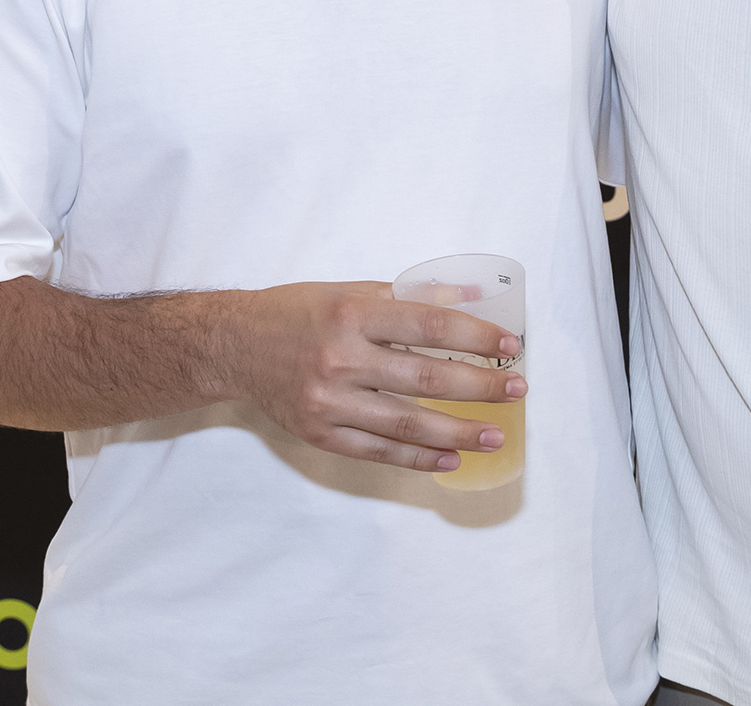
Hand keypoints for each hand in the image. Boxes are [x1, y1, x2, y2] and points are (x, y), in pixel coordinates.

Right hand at [218, 281, 524, 473]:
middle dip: (480, 387)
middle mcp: (340, 359)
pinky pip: (378, 451)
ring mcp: (328, 402)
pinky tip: (450, 458)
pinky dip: (417, 457)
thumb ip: (408, 299)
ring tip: (495, 435)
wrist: (234, 346)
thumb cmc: (298, 312)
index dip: (476, 338)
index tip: (511, 347)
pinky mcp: (319, 434)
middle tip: (516, 391)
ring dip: (458, 432)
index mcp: (352, 314)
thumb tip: (470, 298)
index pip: (429, 327)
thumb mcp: (351, 291)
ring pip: (406, 423)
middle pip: (426, 379)